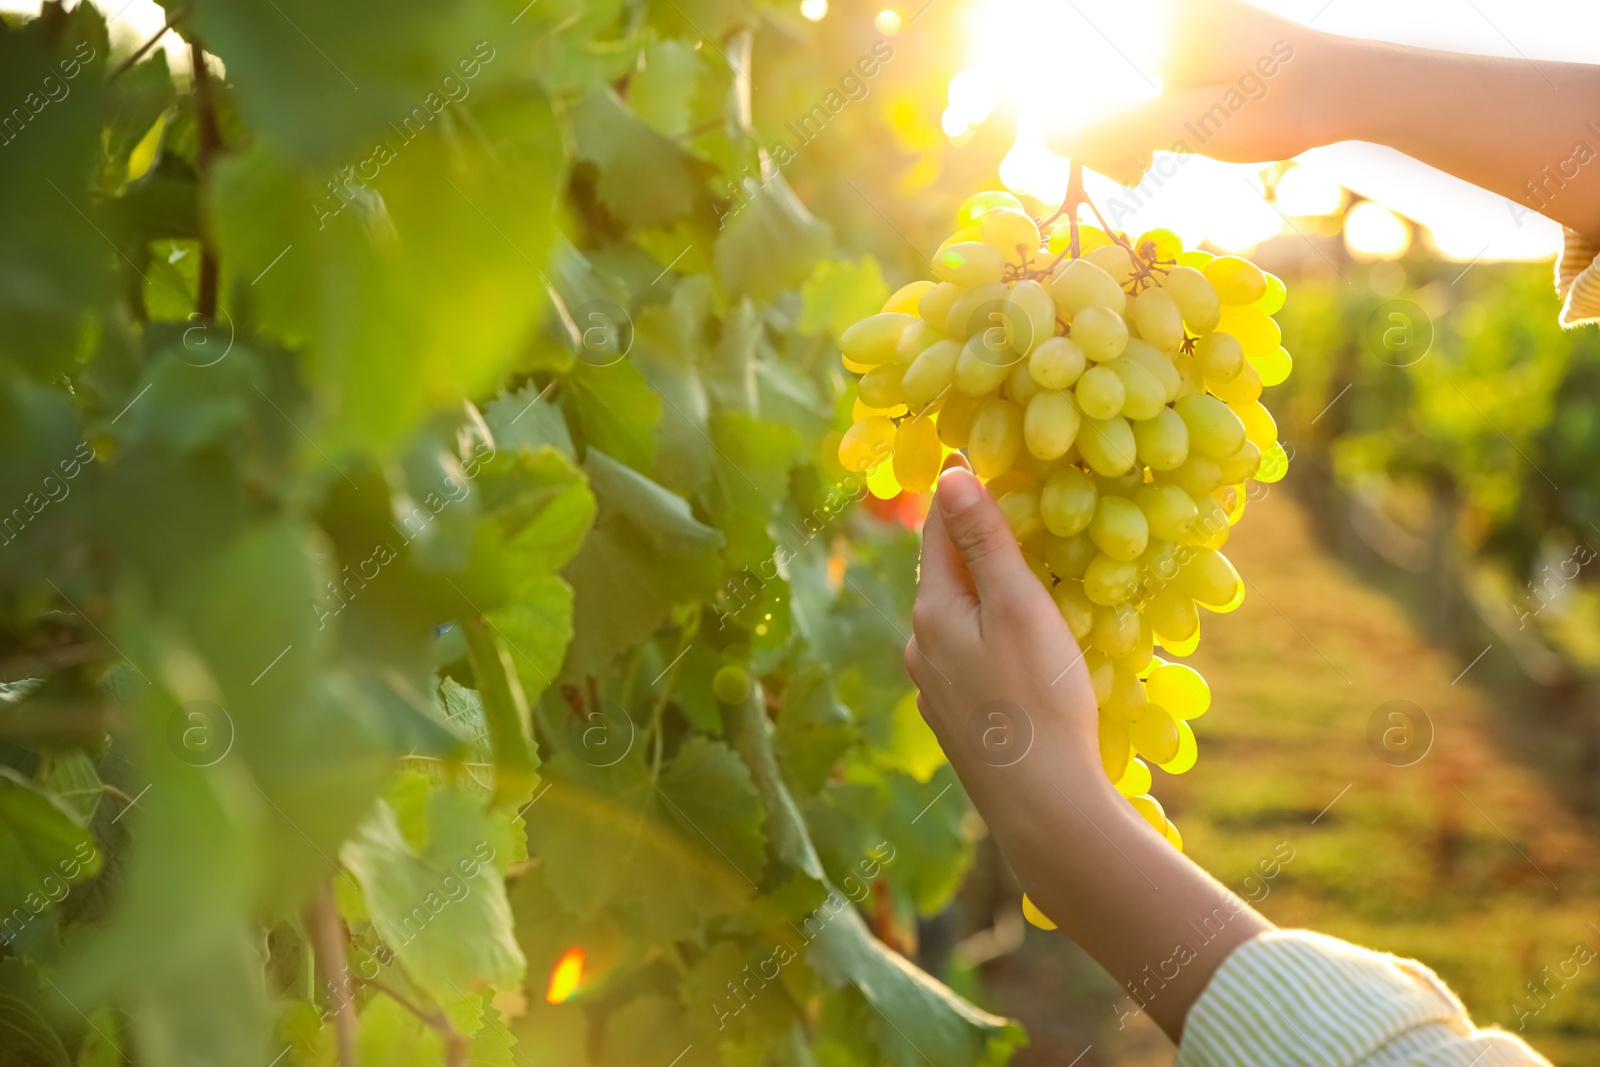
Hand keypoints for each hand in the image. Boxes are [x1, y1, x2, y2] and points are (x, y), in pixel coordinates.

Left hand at [905, 466, 1100, 794]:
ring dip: (982, 594)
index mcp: (931, 613)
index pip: (937, 532)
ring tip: (1018, 574)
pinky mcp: (959, 724)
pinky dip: (991, 638)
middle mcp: (920, 650)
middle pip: (944, 577)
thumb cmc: (1040, 697)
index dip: (958, 493)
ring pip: (957, 623)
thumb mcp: (1017, 606)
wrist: (1044, 805)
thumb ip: (983, 541)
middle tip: (1002, 507)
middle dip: (970, 543)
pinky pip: (970, 661)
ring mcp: (935, 691)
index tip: (970, 456)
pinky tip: (1020, 648)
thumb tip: (949, 475)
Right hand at [1046, 0, 1336, 171]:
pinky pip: (1137, 85)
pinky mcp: (1188, 47)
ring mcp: (1175, 28)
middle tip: (1128, 171)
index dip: (1060, 109)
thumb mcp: (1189, 124)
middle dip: (1093, 127)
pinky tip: (1157, 150)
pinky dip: (1139, 121)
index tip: (1072, 148)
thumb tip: (1039, 131)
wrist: (1351, 92)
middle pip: (1086, 72)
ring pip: (1111, 84)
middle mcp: (1163, 13)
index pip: (1068, 49)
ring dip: (1115, 132)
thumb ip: (1112, 128)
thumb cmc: (1279, 103)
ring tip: (1144, 168)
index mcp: (1157, 15)